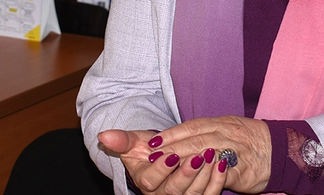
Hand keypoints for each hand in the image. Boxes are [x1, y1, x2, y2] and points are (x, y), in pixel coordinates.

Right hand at [98, 129, 227, 194]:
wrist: (164, 156)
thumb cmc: (148, 149)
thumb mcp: (134, 143)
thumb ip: (120, 140)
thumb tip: (102, 135)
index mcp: (145, 183)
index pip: (151, 181)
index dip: (161, 169)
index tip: (169, 154)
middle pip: (174, 191)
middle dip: (186, 173)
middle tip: (198, 155)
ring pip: (193, 194)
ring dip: (204, 176)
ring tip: (212, 155)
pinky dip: (217, 181)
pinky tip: (222, 164)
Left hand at [143, 116, 270, 193]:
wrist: (280, 151)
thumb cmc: (250, 139)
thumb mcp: (228, 126)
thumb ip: (206, 130)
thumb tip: (179, 136)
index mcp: (221, 123)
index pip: (191, 126)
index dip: (171, 134)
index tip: (154, 142)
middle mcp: (227, 134)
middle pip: (195, 140)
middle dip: (172, 148)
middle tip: (153, 156)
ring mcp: (236, 151)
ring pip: (207, 154)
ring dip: (185, 161)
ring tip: (167, 166)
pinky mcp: (243, 170)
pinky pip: (224, 172)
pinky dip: (209, 174)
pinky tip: (194, 178)